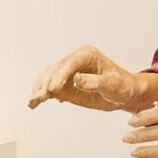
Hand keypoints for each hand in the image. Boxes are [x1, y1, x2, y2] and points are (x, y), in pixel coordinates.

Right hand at [28, 45, 157, 111]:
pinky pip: (49, 86)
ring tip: (33, 101)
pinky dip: (40, 93)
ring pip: (48, 77)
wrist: (124, 93)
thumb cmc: (122, 86)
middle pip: (55, 69)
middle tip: (40, 97)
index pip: (69, 63)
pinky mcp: (64, 83)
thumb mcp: (113, 86)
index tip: (53, 90)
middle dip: (46, 83)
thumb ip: (95, 83)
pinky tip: (34, 103)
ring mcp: (67, 71)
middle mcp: (74, 60)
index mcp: (87, 55)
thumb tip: (76, 79)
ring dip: (39, 88)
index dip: (60, 76)